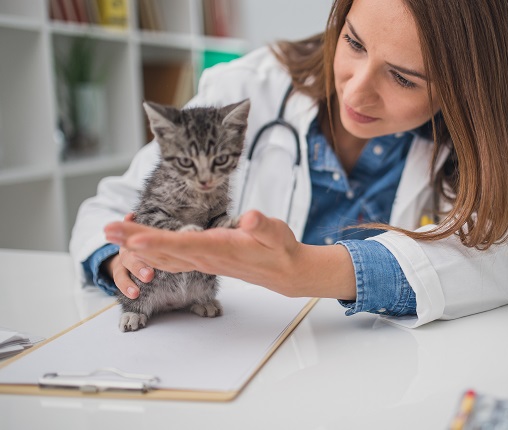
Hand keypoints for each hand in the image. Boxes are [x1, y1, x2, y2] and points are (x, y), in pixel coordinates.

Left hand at [103, 210, 356, 299]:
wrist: (284, 273)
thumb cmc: (280, 249)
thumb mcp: (277, 232)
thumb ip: (263, 226)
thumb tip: (250, 218)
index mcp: (220, 248)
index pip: (183, 245)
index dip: (158, 241)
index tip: (133, 238)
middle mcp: (205, 257)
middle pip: (164, 250)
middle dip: (133, 240)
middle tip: (107, 229)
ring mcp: (201, 260)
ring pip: (162, 255)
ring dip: (136, 245)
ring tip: (112, 234)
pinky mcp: (202, 260)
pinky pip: (169, 258)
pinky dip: (150, 251)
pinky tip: (137, 247)